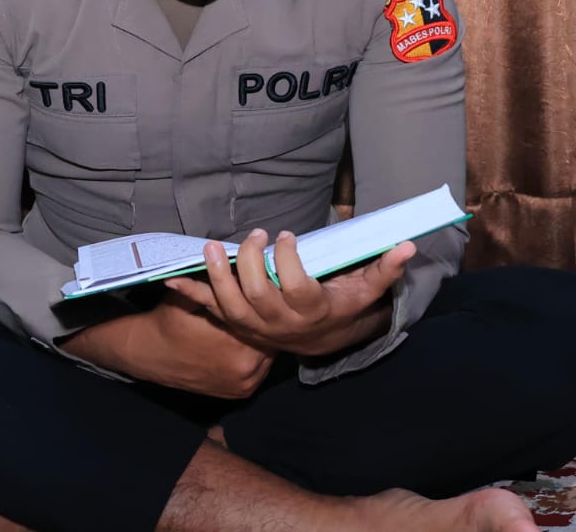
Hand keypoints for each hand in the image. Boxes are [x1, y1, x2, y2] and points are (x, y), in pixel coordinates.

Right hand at [62, 295, 275, 398]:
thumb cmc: (170, 321)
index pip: (261, 314)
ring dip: (262, 338)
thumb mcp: (190, 296)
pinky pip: (260, 369)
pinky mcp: (242, 392)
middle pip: (268, 335)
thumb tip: (242, 263)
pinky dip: (255, 355)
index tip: (257, 288)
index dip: (259, 300)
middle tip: (260, 305)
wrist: (150, 355)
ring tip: (255, 322)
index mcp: (234, 339)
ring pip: (266, 352)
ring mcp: (245, 383)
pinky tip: (247, 342)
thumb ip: (216, 283)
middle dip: (263, 319)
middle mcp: (245, 366)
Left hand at [166, 228, 414, 357]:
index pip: (295, 287)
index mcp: (309, 311)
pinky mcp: (235, 322)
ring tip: (213, 246)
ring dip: (217, 275)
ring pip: (228, 305)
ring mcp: (253, 325)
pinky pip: (208, 308)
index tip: (286, 235)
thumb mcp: (364, 291)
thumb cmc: (340, 307)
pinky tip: (168, 278)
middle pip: (256, 294)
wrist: (315, 340)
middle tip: (256, 234)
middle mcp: (278, 323)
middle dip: (251, 261)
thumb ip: (383, 270)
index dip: (287, 260)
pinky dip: (188, 293)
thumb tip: (406, 245)